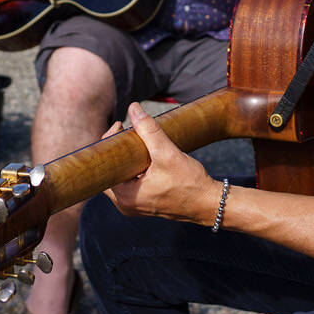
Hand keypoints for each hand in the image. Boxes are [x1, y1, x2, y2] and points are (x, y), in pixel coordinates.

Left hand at [103, 102, 218, 224]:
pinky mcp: (144, 203)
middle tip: (129, 132)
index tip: (121, 125)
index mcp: (124, 196)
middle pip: (111, 169)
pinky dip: (136, 168)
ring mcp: (134, 205)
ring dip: (128, 157)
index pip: (104, 164)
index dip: (109, 141)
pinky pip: (132, 182)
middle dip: (119, 149)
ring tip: (138, 141)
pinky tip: (145, 156)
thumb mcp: (167, 153)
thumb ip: (149, 130)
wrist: (209, 204)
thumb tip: (133, 108)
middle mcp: (125, 204)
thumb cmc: (190, 183)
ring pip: (121, 175)